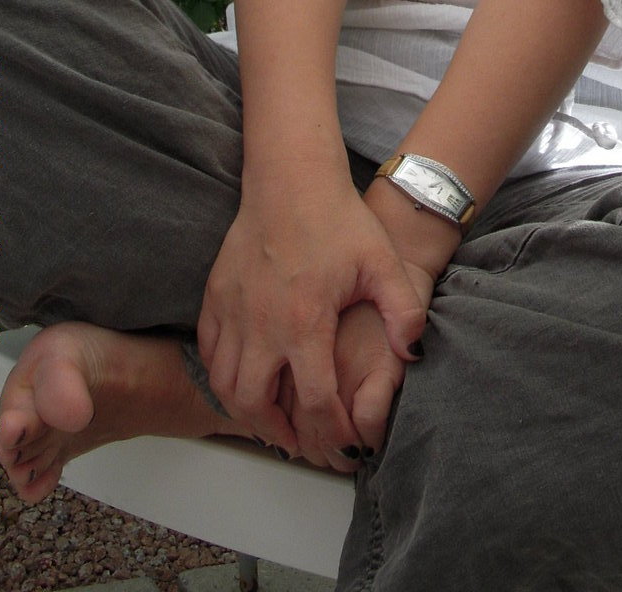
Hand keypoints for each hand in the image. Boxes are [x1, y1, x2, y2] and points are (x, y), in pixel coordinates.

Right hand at [197, 173, 427, 467]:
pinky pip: (209, 353)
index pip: (316, 401)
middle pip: (256, 407)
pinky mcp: (215, 296)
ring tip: (274, 421)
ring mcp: (232, 311)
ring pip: (225, 386)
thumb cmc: (338, 219)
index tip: (349, 441)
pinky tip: (245, 379)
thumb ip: (403, 312)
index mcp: (305, 322)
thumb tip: (413, 354)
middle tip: (305, 443)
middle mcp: (261, 324)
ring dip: (247, 413)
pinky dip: (223, 376)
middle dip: (283, 436)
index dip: (335, 431)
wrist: (291, 179)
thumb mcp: (382, 263)